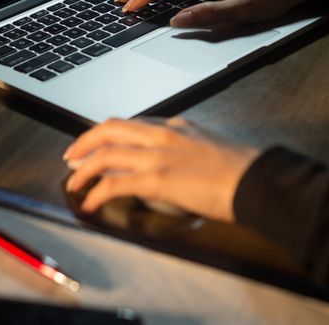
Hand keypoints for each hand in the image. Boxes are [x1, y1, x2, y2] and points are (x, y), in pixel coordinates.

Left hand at [63, 117, 260, 221]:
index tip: (96, 144)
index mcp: (176, 126)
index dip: (107, 133)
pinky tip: (91, 204)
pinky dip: (96, 194)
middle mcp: (163, 135)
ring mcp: (158, 156)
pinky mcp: (157, 180)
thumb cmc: (242, 171)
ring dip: (83, 170)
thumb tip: (177, 167)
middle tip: (72, 158)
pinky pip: (114, 184)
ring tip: (73, 184)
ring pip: (105, 155)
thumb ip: (187, 150)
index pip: (132, 124)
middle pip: (109, 129)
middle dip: (84, 143)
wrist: (256, 180)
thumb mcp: (210, 148)